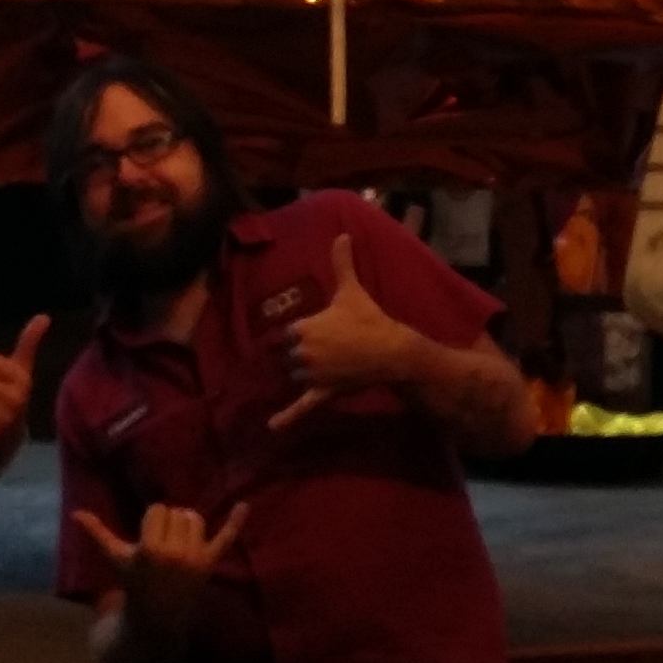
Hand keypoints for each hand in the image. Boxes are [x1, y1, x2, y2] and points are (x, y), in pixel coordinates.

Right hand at [71, 500, 250, 627]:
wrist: (156, 616)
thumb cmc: (133, 583)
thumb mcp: (116, 558)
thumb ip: (98, 534)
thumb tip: (76, 513)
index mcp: (151, 548)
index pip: (158, 510)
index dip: (151, 521)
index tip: (147, 538)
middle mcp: (176, 552)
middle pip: (177, 512)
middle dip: (168, 523)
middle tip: (161, 543)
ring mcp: (195, 558)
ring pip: (195, 519)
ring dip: (186, 524)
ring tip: (176, 540)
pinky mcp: (209, 563)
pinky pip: (225, 538)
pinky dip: (235, 523)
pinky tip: (244, 506)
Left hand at [272, 237, 423, 429]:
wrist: (391, 351)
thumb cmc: (369, 319)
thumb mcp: (352, 289)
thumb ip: (342, 262)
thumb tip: (341, 234)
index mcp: (301, 328)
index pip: (284, 334)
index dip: (297, 334)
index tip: (310, 332)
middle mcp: (301, 353)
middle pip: (286, 356)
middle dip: (298, 353)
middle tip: (321, 348)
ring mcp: (311, 375)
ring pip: (294, 376)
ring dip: (301, 373)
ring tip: (320, 368)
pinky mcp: (322, 394)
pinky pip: (300, 408)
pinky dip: (285, 418)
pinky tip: (271, 427)